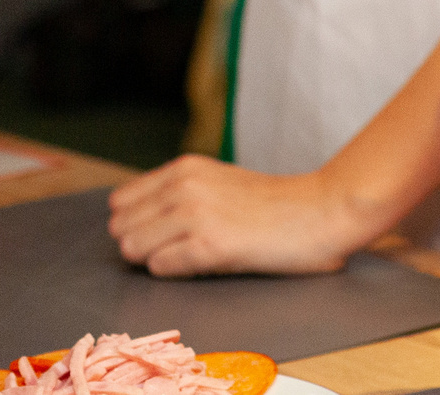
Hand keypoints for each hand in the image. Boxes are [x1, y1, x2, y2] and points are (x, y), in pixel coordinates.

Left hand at [109, 156, 369, 275]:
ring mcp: (195, 214)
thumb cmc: (271, 206)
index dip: (135, 224)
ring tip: (191, 255)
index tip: (160, 233)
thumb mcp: (217, 183)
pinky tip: (205, 262)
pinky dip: (174, 271)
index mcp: (184, 168)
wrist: (319, 211)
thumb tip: (128, 222)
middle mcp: (184, 186)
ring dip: (155, 258)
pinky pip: (160, 267)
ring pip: (133, 248)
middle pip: (122, 227)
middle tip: (176, 248)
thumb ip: (176, 194)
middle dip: (141, 243)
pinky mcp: (209, 245)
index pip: (120, 201)